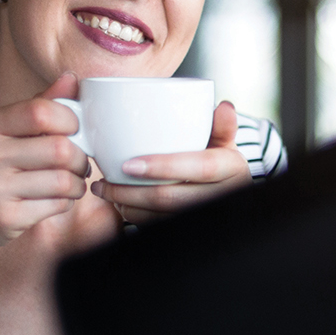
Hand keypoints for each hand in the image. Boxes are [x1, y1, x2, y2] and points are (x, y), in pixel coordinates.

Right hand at [0, 72, 90, 257]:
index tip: (75, 132)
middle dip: (81, 158)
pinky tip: (56, 200)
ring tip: (71, 184)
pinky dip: (65, 203)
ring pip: (63, 180)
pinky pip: (56, 205)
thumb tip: (71, 78)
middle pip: (60, 148)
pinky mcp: (5, 217)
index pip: (41, 111)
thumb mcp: (0, 135)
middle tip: (79, 165)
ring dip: (77, 184)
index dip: (71, 120)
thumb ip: (37, 106)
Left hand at [92, 101, 251, 224]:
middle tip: (104, 183)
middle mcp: (222, 195)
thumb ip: (220, 124)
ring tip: (105, 191)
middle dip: (131, 193)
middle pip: (172, 198)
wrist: (225, 191)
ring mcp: (202, 215)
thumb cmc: (219, 163)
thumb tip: (223, 107)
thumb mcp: (224, 142)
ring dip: (127, 206)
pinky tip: (119, 204)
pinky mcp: (186, 226)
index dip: (164, 166)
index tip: (129, 164)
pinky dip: (134, 217)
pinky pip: (157, 226)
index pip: (201, 167)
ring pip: (160, 217)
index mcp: (231, 168)